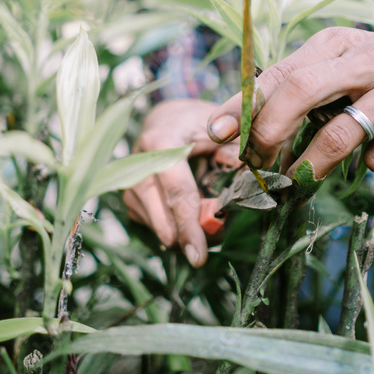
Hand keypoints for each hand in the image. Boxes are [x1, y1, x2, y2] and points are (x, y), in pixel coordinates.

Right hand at [123, 99, 240, 266]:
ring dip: (175, 232)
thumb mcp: (225, 128)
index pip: (177, 190)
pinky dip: (166, 226)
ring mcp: (127, 176)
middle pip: (157, 211)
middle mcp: (137, 159)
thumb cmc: (204, 124)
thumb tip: (246, 179)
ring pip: (149, 219)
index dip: (189, 224)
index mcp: (162, 140)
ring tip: (200, 233)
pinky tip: (183, 223)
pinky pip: (145, 219)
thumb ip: (236, 150)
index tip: (199, 255)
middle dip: (181, 235)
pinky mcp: (127, 191)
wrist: (171, 117)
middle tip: (204, 252)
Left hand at [207, 23, 373, 179]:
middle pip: (303, 91)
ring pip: (341, 135)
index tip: (217, 133)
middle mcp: (370, 58)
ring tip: (299, 180)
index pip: (281, 72)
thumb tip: (226, 127)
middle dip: (270, 132)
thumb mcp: (340, 63)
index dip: (245, 105)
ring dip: (311, 166)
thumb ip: (291, 86)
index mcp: (339, 42)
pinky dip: (370, 163)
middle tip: (256, 165)